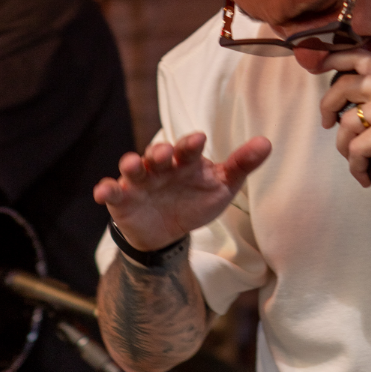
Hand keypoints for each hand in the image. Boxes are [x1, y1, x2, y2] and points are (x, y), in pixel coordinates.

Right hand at [93, 132, 270, 250]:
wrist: (169, 232)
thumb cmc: (196, 200)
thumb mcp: (222, 186)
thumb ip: (242, 165)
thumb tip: (267, 142)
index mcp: (185, 161)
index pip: (188, 149)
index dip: (191, 144)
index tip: (198, 139)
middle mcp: (161, 167)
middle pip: (157, 154)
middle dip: (159, 152)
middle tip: (164, 153)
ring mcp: (140, 182)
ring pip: (133, 168)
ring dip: (131, 165)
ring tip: (132, 164)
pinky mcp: (122, 200)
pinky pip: (112, 192)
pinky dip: (106, 190)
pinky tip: (103, 192)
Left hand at [319, 50, 370, 199]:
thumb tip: (346, 102)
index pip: (362, 57)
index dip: (336, 58)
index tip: (320, 64)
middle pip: (345, 85)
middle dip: (327, 105)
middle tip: (327, 123)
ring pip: (346, 122)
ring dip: (345, 146)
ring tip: (358, 160)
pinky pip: (355, 148)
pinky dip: (356, 166)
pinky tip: (365, 174)